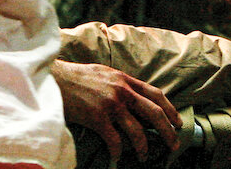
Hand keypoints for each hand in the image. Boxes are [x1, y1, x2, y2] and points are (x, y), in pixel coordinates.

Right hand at [51, 59, 180, 162]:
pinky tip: (118, 156)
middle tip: (174, 145)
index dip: (170, 110)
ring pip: (137, 131)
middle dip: (168, 132)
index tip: (177, 123)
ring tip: (144, 156)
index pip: (155, 94)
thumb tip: (134, 99)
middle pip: (154, 113)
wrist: (54, 78)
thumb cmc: (75, 77)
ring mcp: (110, 105)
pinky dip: (118, 151)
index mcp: (124, 79)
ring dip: (144, 147)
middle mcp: (122, 91)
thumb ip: (120, 84)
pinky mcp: (97, 118)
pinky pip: (115, 140)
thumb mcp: (103, 74)